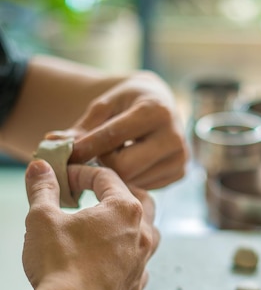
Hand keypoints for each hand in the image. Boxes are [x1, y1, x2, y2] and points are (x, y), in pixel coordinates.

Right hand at [23, 159, 159, 289]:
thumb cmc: (58, 262)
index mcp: (125, 209)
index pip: (107, 178)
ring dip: (132, 226)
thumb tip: (39, 168)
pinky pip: (139, 267)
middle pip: (141, 201)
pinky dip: (128, 259)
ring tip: (110, 226)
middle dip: (120, 193)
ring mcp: (142, 264)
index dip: (82, 173)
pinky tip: (111, 262)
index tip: (63, 178)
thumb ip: (42, 188)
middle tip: (97, 194)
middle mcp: (142, 234)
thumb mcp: (42, 217)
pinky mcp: (135, 289)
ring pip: (148, 235)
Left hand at [46, 71, 188, 188]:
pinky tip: (129, 163)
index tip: (66, 156)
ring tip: (113, 156)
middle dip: (103, 163)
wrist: (161, 103)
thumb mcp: (105, 106)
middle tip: (93, 157)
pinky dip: (130, 179)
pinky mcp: (180, 173)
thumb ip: (81, 127)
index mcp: (156, 110)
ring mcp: (180, 157)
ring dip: (115, 173)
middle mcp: (174, 135)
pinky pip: (144, 187)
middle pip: (124, 167)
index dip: (86, 148)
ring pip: (133, 181)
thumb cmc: (128, 103)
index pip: (113, 137)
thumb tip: (52, 142)